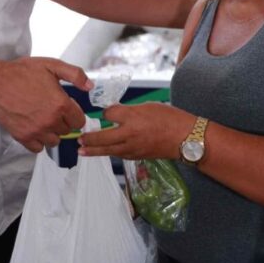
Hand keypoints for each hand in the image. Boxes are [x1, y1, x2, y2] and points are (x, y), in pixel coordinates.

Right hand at [0, 57, 91, 152]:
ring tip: (43, 119)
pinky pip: (38, 148)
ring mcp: (37, 131)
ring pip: (54, 141)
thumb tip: (90, 86)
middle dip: (63, 121)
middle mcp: (51, 121)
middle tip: (52, 110)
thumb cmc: (23, 73)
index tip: (67, 108)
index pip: (79, 121)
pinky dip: (38, 141)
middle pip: (67, 131)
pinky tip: (34, 128)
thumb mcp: (53, 65)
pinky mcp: (23, 137)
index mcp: (61, 104)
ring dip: (52, 133)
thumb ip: (75, 75)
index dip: (75, 114)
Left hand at [77, 103, 195, 159]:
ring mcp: (133, 147)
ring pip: (108, 150)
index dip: (106, 112)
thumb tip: (116, 114)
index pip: (109, 114)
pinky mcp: (137, 156)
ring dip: (94, 150)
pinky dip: (109, 153)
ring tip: (82, 150)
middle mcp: (129, 134)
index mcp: (132, 117)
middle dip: (89, 138)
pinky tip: (103, 152)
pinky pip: (118, 155)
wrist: (185, 138)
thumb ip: (130, 110)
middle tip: (78, 139)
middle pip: (102, 137)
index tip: (106, 112)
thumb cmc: (170, 118)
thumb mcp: (148, 106)